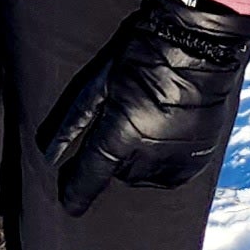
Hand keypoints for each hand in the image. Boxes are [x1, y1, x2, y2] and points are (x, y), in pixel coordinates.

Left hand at [38, 0, 249, 216]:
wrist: (199, 43)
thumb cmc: (142, 54)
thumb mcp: (101, 82)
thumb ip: (74, 121)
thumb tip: (48, 155)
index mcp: (122, 133)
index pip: (91, 177)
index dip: (76, 193)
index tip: (69, 206)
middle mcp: (151, 152)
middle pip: (119, 176)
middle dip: (115, 158)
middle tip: (124, 123)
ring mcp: (179, 156)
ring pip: (146, 178)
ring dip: (140, 162)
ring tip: (147, 127)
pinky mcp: (201, 156)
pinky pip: (172, 176)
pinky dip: (164, 164)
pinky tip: (166, 137)